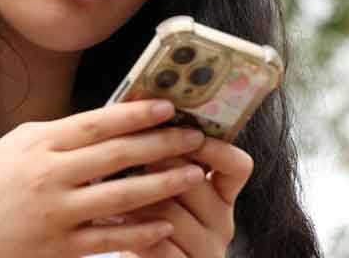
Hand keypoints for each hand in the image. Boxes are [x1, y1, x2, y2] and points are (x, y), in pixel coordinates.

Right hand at [0, 100, 209, 257]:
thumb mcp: (19, 145)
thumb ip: (62, 132)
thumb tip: (112, 118)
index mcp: (39, 145)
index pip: (95, 123)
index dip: (134, 114)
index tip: (168, 107)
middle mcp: (49, 176)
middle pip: (115, 155)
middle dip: (161, 144)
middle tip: (195, 136)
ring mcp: (57, 214)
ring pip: (120, 197)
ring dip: (162, 184)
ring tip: (193, 174)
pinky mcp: (62, 247)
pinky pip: (109, 238)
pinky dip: (140, 232)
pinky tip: (166, 223)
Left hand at [123, 138, 253, 257]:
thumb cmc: (147, 220)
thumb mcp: (162, 188)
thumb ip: (163, 157)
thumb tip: (141, 106)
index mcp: (221, 195)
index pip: (238, 166)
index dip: (216, 147)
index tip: (188, 131)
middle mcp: (221, 223)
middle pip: (197, 183)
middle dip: (160, 165)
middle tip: (131, 152)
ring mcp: (205, 250)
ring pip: (172, 214)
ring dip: (138, 199)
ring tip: (110, 187)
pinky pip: (159, 246)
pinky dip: (132, 231)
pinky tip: (111, 221)